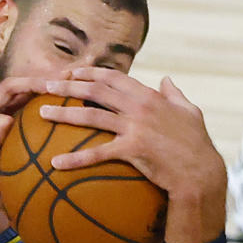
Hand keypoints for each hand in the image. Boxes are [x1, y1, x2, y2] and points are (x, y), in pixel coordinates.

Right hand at [0, 77, 47, 201]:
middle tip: (55, 88)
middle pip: (8, 87)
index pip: (15, 86)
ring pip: (4, 123)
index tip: (64, 75)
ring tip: (2, 170)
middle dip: (34, 85)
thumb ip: (15, 134)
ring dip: (8, 147)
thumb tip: (50, 131)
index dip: (38, 80)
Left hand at [43, 68, 225, 242]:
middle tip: (44, 86)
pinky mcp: (132, 149)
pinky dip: (75, 158)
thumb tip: (167, 79)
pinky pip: (97, 153)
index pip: (114, 77)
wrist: (200, 171)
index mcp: (149, 96)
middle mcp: (139, 107)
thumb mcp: (190, 111)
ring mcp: (135, 127)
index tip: (71, 71)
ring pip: (91, 115)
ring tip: (41, 113)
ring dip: (63, 113)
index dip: (90, 72)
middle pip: (95, 90)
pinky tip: (55, 163)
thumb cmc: (195, 143)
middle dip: (67, 86)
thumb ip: (175, 93)